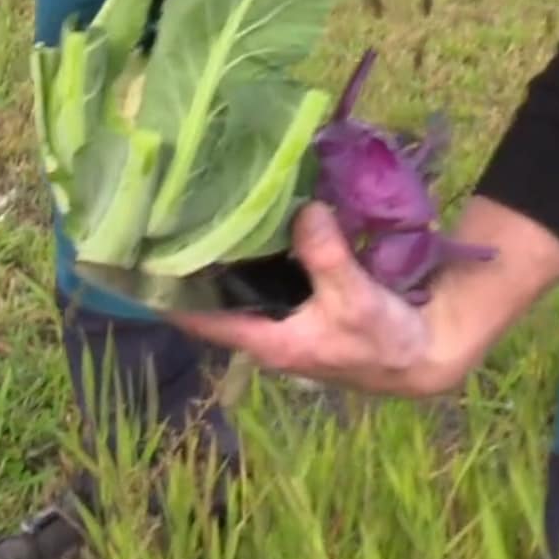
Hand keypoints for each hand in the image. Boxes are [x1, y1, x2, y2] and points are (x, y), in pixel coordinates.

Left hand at [171, 199, 558, 397]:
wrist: (424, 352)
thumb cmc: (383, 339)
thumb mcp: (355, 298)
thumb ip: (326, 257)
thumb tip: (303, 211)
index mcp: (266, 341)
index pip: (199, 319)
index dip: (164, 294)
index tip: (134, 261)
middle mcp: (264, 330)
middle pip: (212, 296)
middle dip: (189, 263)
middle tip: (161, 216)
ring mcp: (281, 316)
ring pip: (237, 282)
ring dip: (220, 252)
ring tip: (192, 206)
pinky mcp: (301, 300)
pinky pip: (265, 272)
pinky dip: (254, 247)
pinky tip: (246, 212)